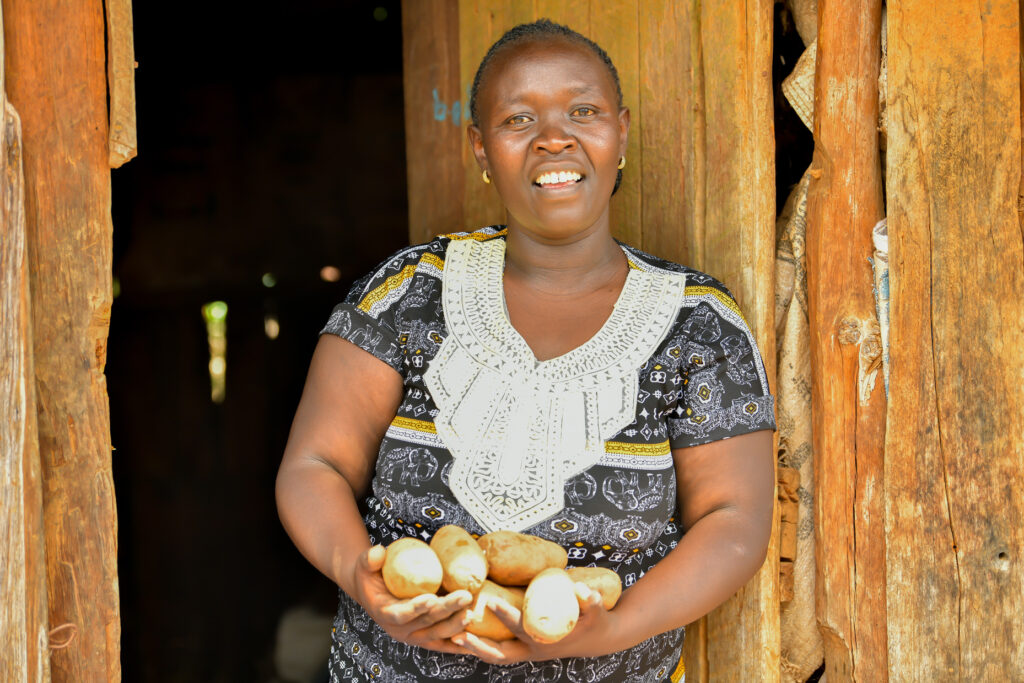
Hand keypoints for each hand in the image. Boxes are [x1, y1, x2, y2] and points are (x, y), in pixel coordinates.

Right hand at [351, 545, 473, 653]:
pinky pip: (444, 643)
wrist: (373, 593)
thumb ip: (369, 559)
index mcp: (385, 613)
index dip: (416, 608)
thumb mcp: (364, 565)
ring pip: (438, 634)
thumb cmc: (370, 577)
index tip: (431, 598)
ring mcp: (414, 636)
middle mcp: (400, 630)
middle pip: (426, 623)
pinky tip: (475, 642)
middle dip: (447, 610)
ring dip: (456, 625)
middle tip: (465, 596)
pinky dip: (459, 644)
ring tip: (472, 611)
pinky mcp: (425, 637)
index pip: (401, 614)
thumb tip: (378, 551)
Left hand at [451, 582, 618, 664]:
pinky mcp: (524, 648)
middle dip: (478, 646)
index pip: (521, 629)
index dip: (506, 616)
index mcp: (546, 640)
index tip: (491, 601)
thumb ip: (590, 600)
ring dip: (475, 649)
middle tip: (458, 634)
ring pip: (496, 655)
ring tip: (452, 638)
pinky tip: (464, 636)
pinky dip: (482, 646)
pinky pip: (499, 650)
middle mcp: (533, 649)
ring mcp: (527, 651)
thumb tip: (581, 589)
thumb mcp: (596, 610)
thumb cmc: (594, 621)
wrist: (598, 637)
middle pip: (501, 654)